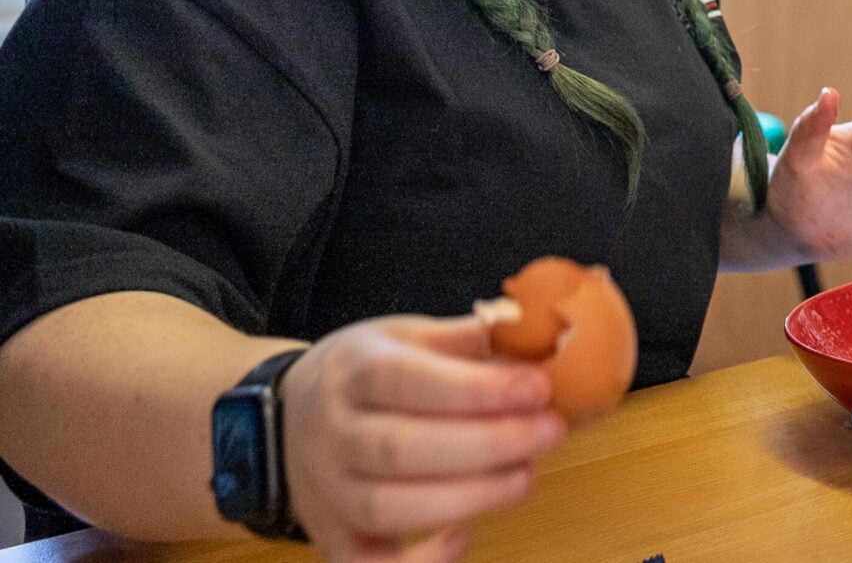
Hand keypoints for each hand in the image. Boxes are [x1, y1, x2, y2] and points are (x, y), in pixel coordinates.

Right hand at [281, 314, 567, 562]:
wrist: (285, 420)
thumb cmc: (364, 373)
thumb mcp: (403, 336)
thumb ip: (462, 339)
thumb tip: (528, 330)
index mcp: (354, 370)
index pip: (410, 380)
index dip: (476, 388)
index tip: (537, 387)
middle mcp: (335, 431)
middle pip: (402, 447)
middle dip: (486, 443)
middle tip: (549, 431)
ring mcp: (330, 490)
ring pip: (390, 506)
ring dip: (467, 497)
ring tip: (524, 476)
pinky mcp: (334, 539)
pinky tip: (464, 537)